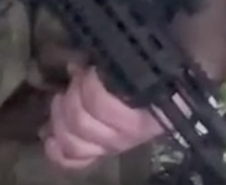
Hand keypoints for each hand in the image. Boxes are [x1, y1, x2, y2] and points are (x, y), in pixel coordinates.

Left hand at [42, 64, 166, 169]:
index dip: (87, 83)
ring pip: (73, 143)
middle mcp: (127, 138)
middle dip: (71, 97)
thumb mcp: (147, 65)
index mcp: (142, 115)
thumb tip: (76, 64)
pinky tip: (50, 137)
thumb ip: (117, 63)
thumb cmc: (163, 79)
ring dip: (59, 119)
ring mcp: (112, 149)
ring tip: (61, 98)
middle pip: (81, 123)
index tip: (91, 68)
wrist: (175, 100)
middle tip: (75, 80)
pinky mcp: (102, 154)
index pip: (101, 104)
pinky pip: (74, 162)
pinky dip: (57, 153)